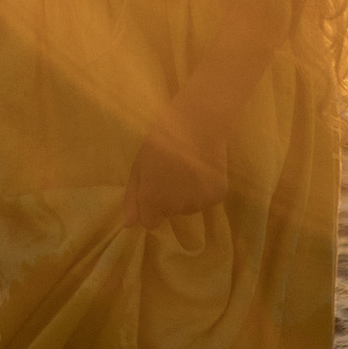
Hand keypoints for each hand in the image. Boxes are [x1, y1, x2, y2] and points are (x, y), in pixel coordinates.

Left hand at [120, 100, 229, 226]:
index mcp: (153, 200)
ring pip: (190, 206)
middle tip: (173, 170)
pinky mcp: (218, 196)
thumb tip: (129, 225)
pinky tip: (203, 169)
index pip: (151, 223)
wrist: (197, 124)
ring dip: (188, 193)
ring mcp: (199, 203)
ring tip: (189, 167)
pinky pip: (207, 198)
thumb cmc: (162, 141)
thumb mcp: (139, 166)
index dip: (151, 207)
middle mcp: (176, 208)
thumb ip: (133, 198)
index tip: (156, 188)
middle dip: (170, 197)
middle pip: (171, 212)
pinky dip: (205, 188)